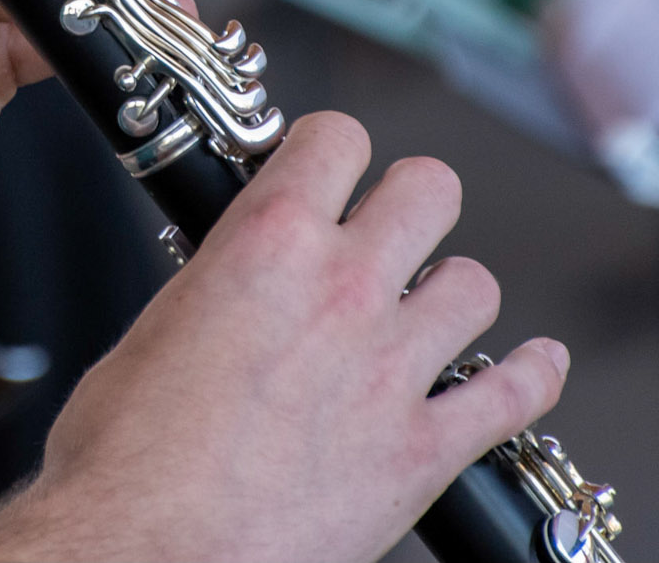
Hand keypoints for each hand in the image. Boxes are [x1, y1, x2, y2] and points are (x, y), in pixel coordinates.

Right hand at [0, 115, 569, 562]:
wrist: (150, 553)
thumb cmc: (125, 461)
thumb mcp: (152, 333)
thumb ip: (214, 290)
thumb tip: (231, 290)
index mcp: (267, 244)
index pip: (336, 137)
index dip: (332, 151)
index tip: (327, 174)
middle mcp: (343, 290)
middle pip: (430, 188)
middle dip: (409, 203)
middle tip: (387, 233)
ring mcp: (393, 368)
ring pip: (475, 283)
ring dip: (451, 294)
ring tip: (429, 314)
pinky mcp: (425, 450)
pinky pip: (515, 394)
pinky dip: (531, 377)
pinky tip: (533, 367)